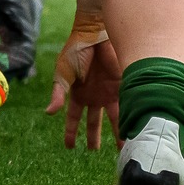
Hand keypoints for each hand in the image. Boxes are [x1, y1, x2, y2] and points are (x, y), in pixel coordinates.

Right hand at [46, 11, 119, 149]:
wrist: (96, 32)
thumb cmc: (76, 51)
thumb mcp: (63, 73)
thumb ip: (58, 94)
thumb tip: (49, 113)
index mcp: (78, 94)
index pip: (74, 118)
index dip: (71, 132)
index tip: (70, 147)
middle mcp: (94, 96)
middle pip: (95, 122)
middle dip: (95, 137)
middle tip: (95, 152)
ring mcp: (109, 91)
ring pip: (114, 117)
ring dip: (118, 133)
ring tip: (123, 148)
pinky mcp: (122, 85)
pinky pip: (127, 105)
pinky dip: (130, 118)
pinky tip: (134, 130)